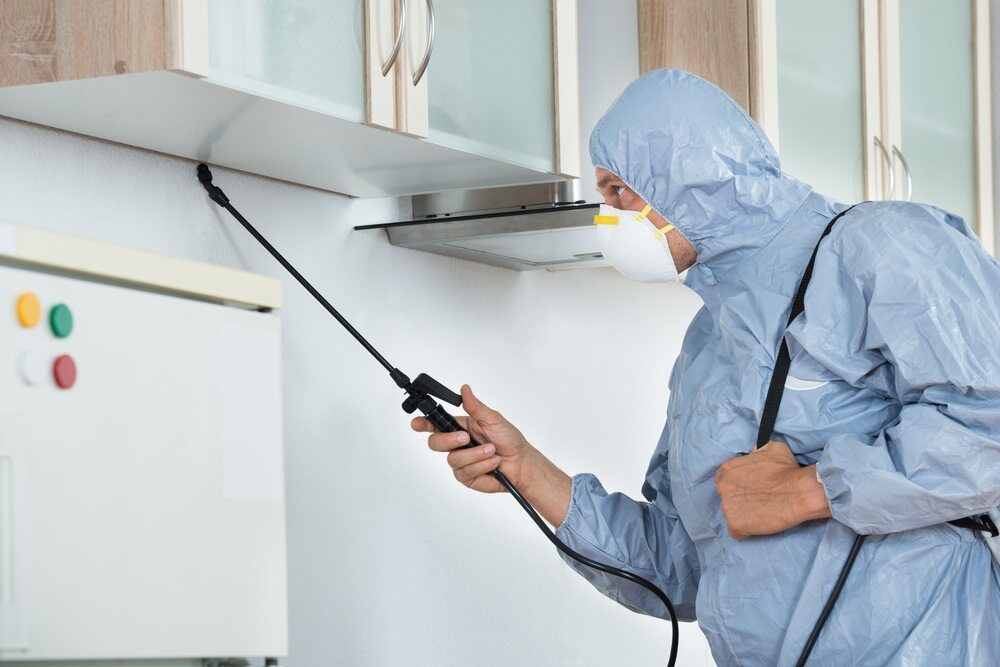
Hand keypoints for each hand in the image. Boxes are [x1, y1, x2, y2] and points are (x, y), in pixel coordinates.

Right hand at [411, 384, 534, 493]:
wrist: (521, 463)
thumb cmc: (509, 439)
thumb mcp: (493, 419)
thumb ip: (475, 407)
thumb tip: (465, 389)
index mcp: (460, 426)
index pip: (435, 424)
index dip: (423, 424)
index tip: (416, 423)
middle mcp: (457, 444)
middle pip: (435, 443)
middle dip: (449, 440)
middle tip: (466, 438)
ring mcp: (460, 461)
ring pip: (453, 459)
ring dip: (475, 454)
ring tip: (491, 451)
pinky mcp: (466, 476)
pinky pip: (464, 472)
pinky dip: (481, 466)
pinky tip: (492, 463)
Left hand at [715, 440, 831, 538]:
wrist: (799, 492)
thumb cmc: (788, 470)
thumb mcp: (770, 448)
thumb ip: (755, 450)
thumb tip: (754, 452)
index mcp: (728, 469)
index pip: (724, 479)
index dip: (738, 485)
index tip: (750, 489)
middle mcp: (723, 487)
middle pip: (726, 496)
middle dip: (739, 499)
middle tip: (758, 501)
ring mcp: (727, 507)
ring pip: (731, 514)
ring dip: (743, 515)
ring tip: (761, 513)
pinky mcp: (735, 525)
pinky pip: (736, 532)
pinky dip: (746, 531)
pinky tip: (759, 525)